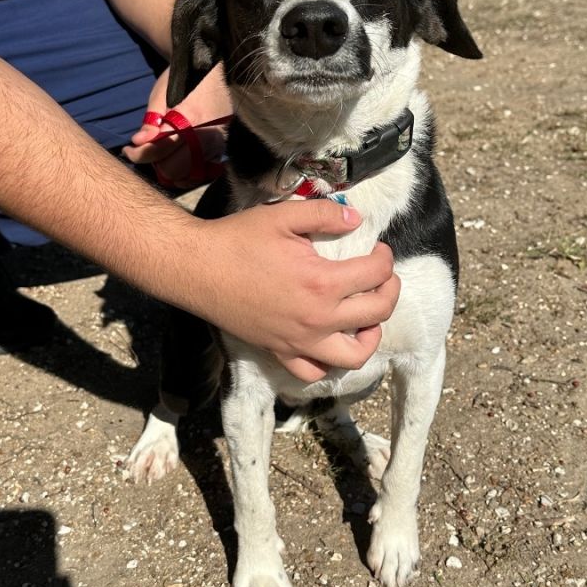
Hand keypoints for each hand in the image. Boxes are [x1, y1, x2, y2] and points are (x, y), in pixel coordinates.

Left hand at [122, 64, 231, 185]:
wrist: (215, 69)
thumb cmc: (185, 78)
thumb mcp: (162, 93)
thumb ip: (151, 121)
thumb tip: (138, 142)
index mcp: (190, 118)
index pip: (159, 149)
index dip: (138, 153)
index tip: (128, 150)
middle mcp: (207, 136)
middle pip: (174, 168)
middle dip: (155, 162)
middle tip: (147, 150)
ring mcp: (217, 145)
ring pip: (188, 174)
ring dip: (170, 169)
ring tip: (162, 154)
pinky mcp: (221, 150)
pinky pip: (201, 172)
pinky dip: (187, 173)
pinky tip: (177, 161)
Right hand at [194, 200, 400, 380]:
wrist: (197, 268)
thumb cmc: (238, 239)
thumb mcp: (284, 215)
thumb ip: (326, 215)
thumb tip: (357, 219)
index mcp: (322, 282)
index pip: (376, 274)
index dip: (386, 257)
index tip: (378, 248)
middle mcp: (317, 318)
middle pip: (378, 313)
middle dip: (390, 291)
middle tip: (383, 277)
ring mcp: (299, 340)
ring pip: (354, 356)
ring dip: (370, 337)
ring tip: (366, 317)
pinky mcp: (279, 351)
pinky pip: (313, 371)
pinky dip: (329, 362)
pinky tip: (330, 340)